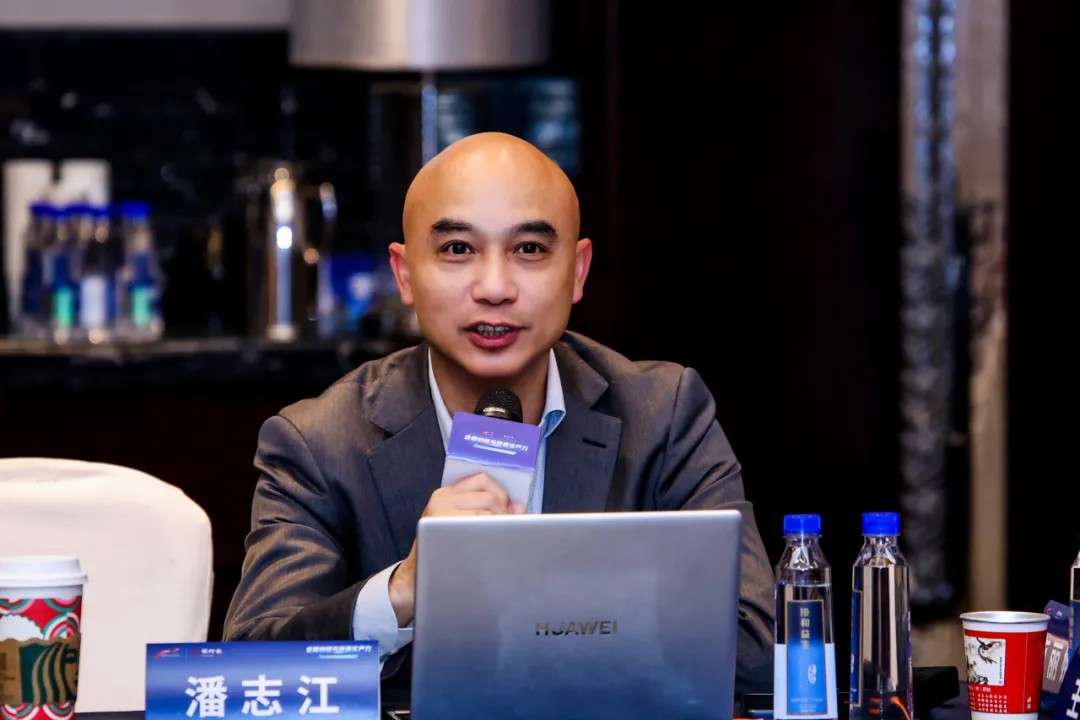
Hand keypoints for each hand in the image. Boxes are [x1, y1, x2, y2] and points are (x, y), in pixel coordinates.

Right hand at [388, 473, 524, 625]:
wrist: (415, 578)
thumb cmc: (443, 552)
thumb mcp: (461, 524)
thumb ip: (488, 512)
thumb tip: (519, 507)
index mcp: (446, 493)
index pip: (482, 479)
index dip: (501, 493)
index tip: (508, 510)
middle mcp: (441, 499)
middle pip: (490, 497)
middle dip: (505, 513)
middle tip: (508, 530)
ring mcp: (439, 514)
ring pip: (487, 512)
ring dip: (501, 526)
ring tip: (501, 539)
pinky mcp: (441, 530)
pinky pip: (477, 527)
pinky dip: (491, 535)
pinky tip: (491, 546)